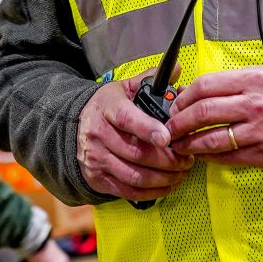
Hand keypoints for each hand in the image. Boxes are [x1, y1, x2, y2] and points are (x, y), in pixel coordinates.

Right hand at [77, 72, 193, 200]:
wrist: (74, 129)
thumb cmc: (108, 109)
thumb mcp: (124, 89)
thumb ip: (150, 81)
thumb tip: (177, 69)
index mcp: (107, 108)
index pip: (127, 119)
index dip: (147, 129)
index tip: (167, 137)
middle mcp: (98, 134)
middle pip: (136, 153)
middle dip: (167, 159)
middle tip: (187, 158)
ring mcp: (97, 159)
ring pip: (135, 176)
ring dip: (164, 178)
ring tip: (181, 172)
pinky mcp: (99, 179)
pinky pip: (129, 191)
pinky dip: (153, 192)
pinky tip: (167, 185)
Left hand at [167, 67, 262, 170]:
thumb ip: (229, 83)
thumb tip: (191, 91)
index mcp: (252, 80)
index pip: (205, 86)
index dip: (184, 97)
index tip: (175, 105)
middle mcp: (254, 105)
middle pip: (203, 113)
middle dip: (178, 122)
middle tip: (169, 128)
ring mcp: (259, 132)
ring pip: (211, 139)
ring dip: (188, 143)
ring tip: (178, 144)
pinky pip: (227, 157)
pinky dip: (208, 156)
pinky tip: (199, 154)